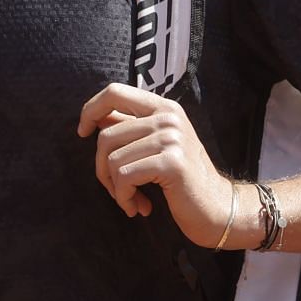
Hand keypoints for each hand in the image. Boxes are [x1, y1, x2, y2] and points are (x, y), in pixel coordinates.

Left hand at [77, 83, 236, 246]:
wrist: (218, 208)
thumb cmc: (182, 181)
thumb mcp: (157, 146)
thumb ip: (131, 128)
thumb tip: (95, 117)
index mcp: (163, 107)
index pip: (114, 92)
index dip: (90, 109)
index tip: (82, 132)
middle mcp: (168, 117)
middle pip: (106, 136)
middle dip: (102, 169)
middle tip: (117, 189)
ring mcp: (171, 138)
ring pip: (112, 160)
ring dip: (115, 189)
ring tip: (132, 200)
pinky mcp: (171, 163)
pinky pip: (124, 177)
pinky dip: (124, 198)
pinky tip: (139, 207)